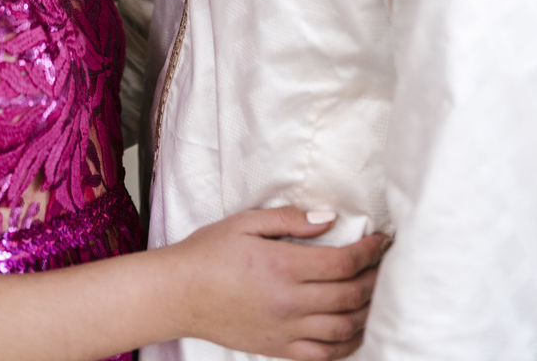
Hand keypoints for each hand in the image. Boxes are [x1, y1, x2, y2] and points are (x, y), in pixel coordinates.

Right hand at [169, 206, 387, 359]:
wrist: (179, 293)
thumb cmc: (209, 252)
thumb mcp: (246, 222)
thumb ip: (290, 219)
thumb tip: (328, 218)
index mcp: (283, 266)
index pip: (343, 262)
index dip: (370, 251)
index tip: (383, 241)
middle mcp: (290, 302)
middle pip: (350, 296)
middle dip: (376, 279)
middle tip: (385, 265)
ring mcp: (286, 330)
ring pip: (344, 329)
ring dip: (368, 313)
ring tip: (376, 296)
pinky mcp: (279, 349)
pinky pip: (324, 355)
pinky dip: (347, 346)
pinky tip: (355, 331)